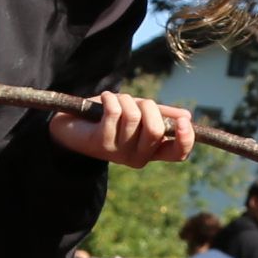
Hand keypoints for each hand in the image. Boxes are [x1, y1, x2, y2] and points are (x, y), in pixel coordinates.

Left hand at [51, 92, 198, 166]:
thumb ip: (161, 115)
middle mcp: (138, 157)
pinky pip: (115, 113)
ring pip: (134, 118)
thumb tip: (187, 117)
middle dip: (149, 107)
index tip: (184, 121)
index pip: (178, 153)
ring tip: (114, 101)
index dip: (185, 138)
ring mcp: (119, 153)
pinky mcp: (101, 143)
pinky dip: (110, 99)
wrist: (70, 125)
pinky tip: (104, 99)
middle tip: (137, 102)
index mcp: (151, 151)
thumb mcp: (138, 113)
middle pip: (156, 130)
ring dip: (124, 100)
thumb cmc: (108, 118)